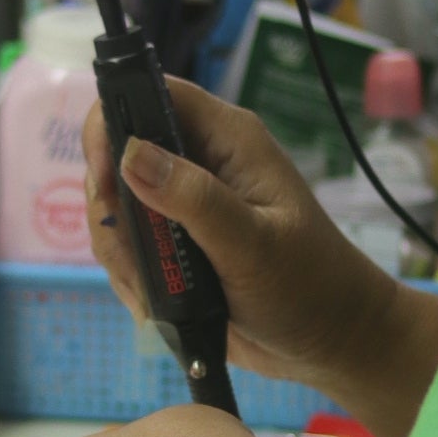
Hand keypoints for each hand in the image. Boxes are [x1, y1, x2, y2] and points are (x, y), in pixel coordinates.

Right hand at [82, 77, 399, 393]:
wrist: (333, 342)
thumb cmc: (310, 287)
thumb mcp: (252, 244)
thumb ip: (193, 198)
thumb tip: (130, 153)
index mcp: (228, 141)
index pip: (154, 94)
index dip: (114, 122)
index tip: (104, 178)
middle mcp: (202, 163)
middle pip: (121, 153)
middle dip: (111, 206)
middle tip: (129, 254)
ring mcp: (186, 206)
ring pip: (119, 207)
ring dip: (120, 252)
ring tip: (149, 294)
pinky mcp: (178, 245)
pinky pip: (130, 246)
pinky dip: (130, 276)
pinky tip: (153, 306)